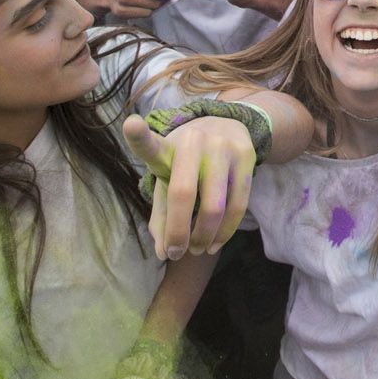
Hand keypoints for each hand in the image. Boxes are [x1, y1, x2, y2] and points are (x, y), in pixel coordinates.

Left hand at [123, 114, 254, 259]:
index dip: (139, 136)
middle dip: (179, 233)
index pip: (150, 144)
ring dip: (204, 237)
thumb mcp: (168, 178)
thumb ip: (161, 215)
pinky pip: (238, 205)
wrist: (227, 126)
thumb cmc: (187, 161)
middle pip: (183, 193)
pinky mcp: (246, 155)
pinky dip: (225, 232)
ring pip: (215, 206)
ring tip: (197, 249)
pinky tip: (215, 243)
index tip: (131, 125)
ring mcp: (222, 146)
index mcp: (166, 146)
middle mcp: (193, 141)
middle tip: (176, 253)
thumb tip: (164, 252)